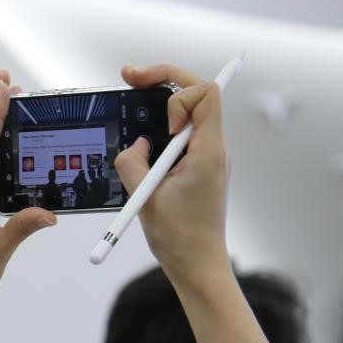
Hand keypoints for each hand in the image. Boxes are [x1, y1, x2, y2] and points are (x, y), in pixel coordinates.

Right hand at [114, 63, 230, 287]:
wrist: (198, 266)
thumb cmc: (180, 238)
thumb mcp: (145, 197)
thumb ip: (133, 162)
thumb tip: (137, 144)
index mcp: (208, 151)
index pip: (205, 93)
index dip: (177, 94)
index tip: (161, 126)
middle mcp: (213, 149)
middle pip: (196, 93)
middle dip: (163, 80)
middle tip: (129, 75)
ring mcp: (208, 157)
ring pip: (190, 112)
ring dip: (161, 107)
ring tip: (133, 106)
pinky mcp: (200, 168)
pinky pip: (183, 135)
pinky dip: (162, 131)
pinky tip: (144, 145)